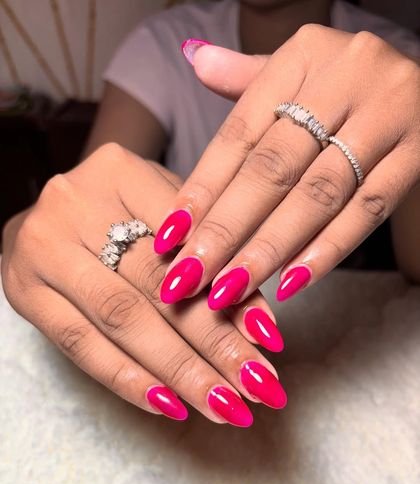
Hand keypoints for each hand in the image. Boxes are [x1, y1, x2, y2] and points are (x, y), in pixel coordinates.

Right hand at [1, 144, 286, 426]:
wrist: (43, 219)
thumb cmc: (117, 215)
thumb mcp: (162, 211)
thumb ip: (206, 253)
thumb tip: (259, 324)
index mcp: (119, 172)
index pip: (188, 242)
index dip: (231, 295)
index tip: (269, 342)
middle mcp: (75, 205)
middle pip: (157, 285)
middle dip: (214, 344)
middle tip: (257, 386)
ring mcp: (43, 250)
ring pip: (122, 320)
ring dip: (179, 371)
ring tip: (224, 405)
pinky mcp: (24, 293)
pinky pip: (80, 345)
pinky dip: (128, 379)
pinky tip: (168, 405)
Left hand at [155, 26, 419, 304]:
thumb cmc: (346, 81)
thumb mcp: (300, 68)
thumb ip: (247, 76)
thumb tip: (195, 58)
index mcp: (303, 55)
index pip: (240, 133)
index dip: (203, 188)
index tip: (172, 235)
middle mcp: (346, 77)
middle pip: (273, 168)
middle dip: (227, 229)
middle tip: (191, 275)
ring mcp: (388, 114)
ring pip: (317, 194)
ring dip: (270, 248)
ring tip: (232, 288)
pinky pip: (369, 209)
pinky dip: (328, 249)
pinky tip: (292, 282)